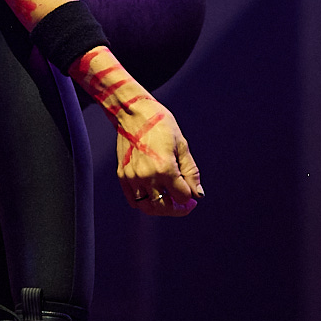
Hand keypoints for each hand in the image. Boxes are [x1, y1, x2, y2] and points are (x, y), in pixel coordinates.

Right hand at [113, 102, 202, 216]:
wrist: (134, 112)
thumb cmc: (160, 124)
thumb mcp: (182, 146)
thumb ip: (191, 172)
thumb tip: (198, 194)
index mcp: (165, 168)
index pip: (182, 197)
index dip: (190, 198)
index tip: (193, 195)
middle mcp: (147, 176)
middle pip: (164, 207)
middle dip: (177, 208)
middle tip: (183, 203)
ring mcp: (132, 177)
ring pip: (148, 207)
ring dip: (161, 208)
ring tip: (168, 200)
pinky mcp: (122, 175)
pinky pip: (133, 199)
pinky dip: (145, 202)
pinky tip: (153, 194)